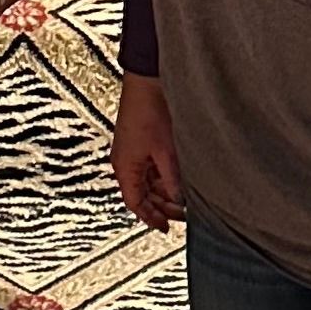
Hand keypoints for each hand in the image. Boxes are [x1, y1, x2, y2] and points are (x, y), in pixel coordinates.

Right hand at [111, 73, 186, 232]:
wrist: (147, 82)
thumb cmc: (150, 112)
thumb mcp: (166, 152)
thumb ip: (173, 180)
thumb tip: (179, 201)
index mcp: (125, 167)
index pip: (135, 202)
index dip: (150, 217)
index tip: (165, 228)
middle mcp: (126, 161)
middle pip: (141, 194)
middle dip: (161, 206)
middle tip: (182, 215)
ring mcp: (133, 151)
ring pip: (148, 182)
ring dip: (164, 191)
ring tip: (185, 198)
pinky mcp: (142, 142)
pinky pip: (151, 168)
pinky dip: (164, 177)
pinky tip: (179, 179)